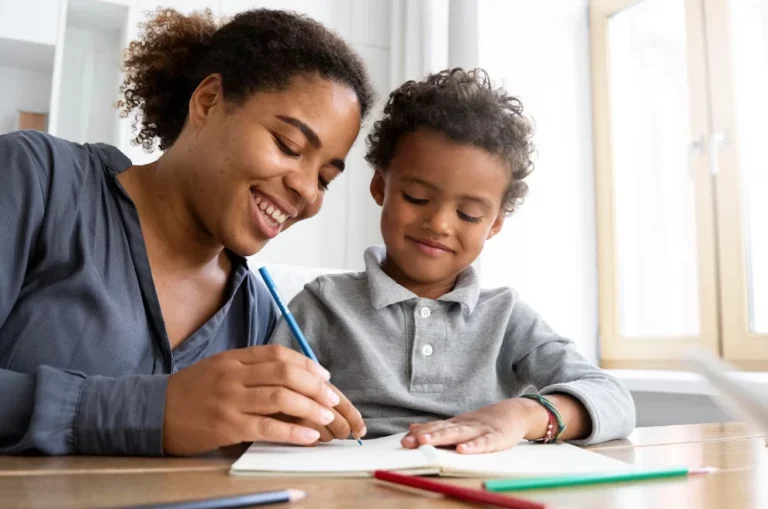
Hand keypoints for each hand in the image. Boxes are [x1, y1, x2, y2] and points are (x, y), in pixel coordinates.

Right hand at [163, 345, 351, 454]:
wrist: (152, 412)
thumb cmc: (192, 392)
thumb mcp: (220, 369)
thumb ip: (251, 369)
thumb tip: (292, 377)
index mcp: (234, 358)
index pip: (278, 354)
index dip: (306, 364)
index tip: (324, 376)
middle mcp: (233, 374)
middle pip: (284, 373)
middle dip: (315, 386)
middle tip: (332, 399)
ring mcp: (229, 399)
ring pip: (279, 397)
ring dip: (309, 407)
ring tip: (327, 417)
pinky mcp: (225, 425)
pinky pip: (265, 426)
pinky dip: (291, 431)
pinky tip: (308, 435)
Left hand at [401, 398, 543, 453]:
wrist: (515, 412)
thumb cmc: (485, 422)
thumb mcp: (460, 424)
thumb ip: (437, 427)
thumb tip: (412, 428)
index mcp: (456, 424)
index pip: (435, 428)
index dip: (420, 434)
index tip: (404, 441)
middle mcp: (465, 425)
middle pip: (443, 430)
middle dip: (425, 435)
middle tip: (409, 441)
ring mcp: (480, 430)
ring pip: (459, 434)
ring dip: (441, 438)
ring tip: (426, 442)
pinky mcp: (496, 437)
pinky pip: (484, 442)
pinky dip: (474, 446)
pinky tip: (463, 450)